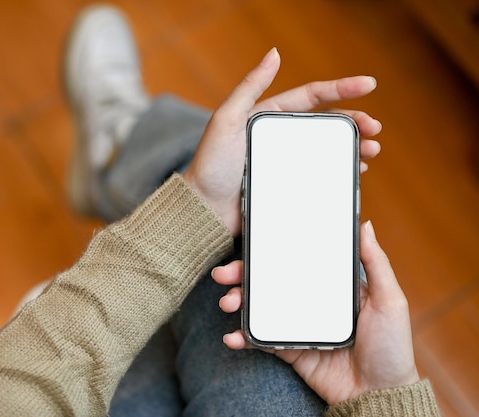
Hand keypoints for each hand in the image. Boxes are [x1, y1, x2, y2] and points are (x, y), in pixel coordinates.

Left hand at [183, 48, 381, 234]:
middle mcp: (279, 136)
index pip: (311, 96)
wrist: (203, 209)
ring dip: (351, 145)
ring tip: (371, 151)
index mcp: (267, 116)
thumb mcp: (226, 120)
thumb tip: (275, 53)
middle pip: (325, 122)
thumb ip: (249, 86)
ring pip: (326, 147)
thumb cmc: (210, 164)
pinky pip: (319, 173)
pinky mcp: (287, 184)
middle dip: (354, 121)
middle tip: (375, 130)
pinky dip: (339, 168)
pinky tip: (354, 170)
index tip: (369, 85)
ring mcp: (284, 161)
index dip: (341, 88)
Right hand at [212, 221, 420, 404]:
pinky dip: (243, 337)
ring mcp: (297, 325)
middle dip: (242, 275)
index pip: (295, 261)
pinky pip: (260, 339)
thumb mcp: (389, 300)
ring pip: (259, 307)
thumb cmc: (392, 346)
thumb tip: (365, 226)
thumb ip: (376, 263)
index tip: (249, 244)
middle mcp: (310, 301)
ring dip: (238, 302)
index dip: (270, 252)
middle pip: (269, 281)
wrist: (380, 395)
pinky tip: (233, 336)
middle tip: (224, 274)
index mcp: (329, 285)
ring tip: (228, 303)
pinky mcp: (289, 349)